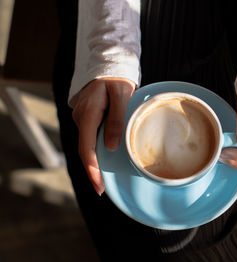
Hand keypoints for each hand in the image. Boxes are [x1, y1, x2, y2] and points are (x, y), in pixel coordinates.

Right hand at [71, 78, 134, 194]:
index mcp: (89, 114)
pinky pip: (90, 137)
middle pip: (85, 150)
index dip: (92, 170)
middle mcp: (81, 118)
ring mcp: (82, 118)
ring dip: (94, 161)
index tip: (99, 187)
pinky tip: (103, 158)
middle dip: (92, 170)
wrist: (109, 64)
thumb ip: (117, 120)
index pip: (87, 149)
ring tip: (103, 178)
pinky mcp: (87, 117)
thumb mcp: (122, 96)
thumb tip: (111, 147)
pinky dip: (95, 150)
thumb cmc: (118, 78)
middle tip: (102, 189)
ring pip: (87, 144)